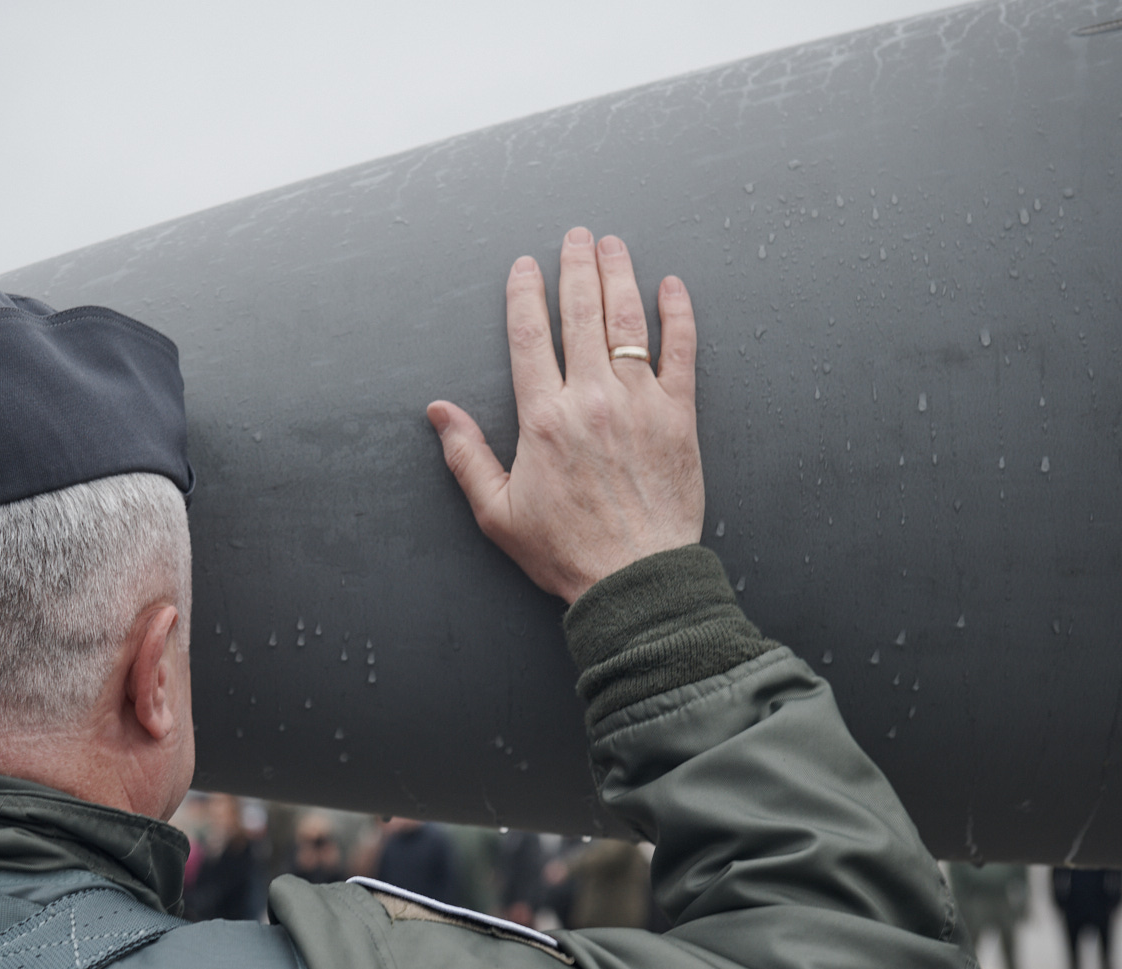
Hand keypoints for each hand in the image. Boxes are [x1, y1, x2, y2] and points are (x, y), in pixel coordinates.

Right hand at [429, 228, 703, 602]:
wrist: (634, 579)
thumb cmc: (564, 551)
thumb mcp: (497, 512)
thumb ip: (466, 456)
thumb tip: (439, 412)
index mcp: (543, 420)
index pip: (529, 337)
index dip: (524, 294)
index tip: (524, 267)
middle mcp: (591, 400)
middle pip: (580, 314)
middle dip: (575, 267)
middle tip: (575, 236)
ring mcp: (639, 404)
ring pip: (627, 322)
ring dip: (619, 275)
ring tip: (612, 244)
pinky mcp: (679, 416)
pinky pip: (682, 351)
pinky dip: (678, 314)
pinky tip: (672, 287)